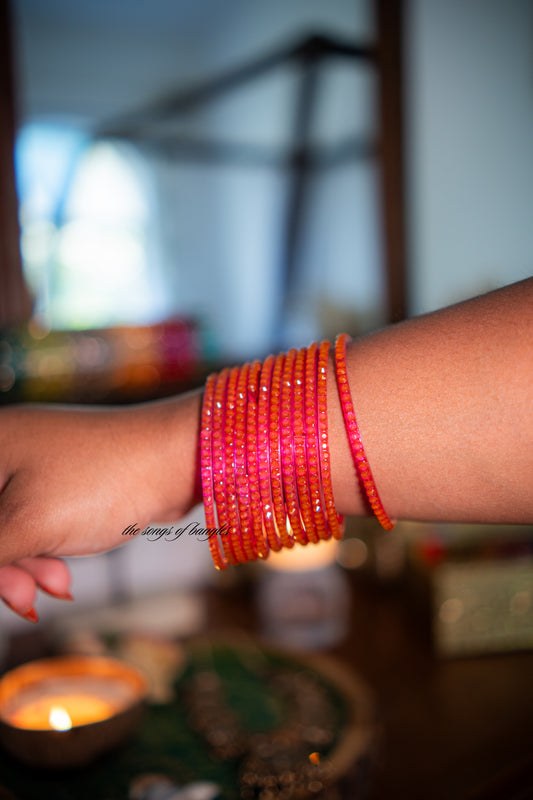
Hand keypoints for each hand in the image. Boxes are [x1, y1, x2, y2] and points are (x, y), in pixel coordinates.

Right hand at [0, 392, 200, 619]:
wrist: (176, 458)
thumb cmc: (101, 483)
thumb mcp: (27, 525)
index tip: (9, 578)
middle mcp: (7, 448)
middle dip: (3, 568)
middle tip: (26, 597)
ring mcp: (37, 465)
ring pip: (8, 530)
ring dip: (27, 567)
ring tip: (58, 584)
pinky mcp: (64, 484)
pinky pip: (36, 525)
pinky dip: (46, 553)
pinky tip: (63, 577)